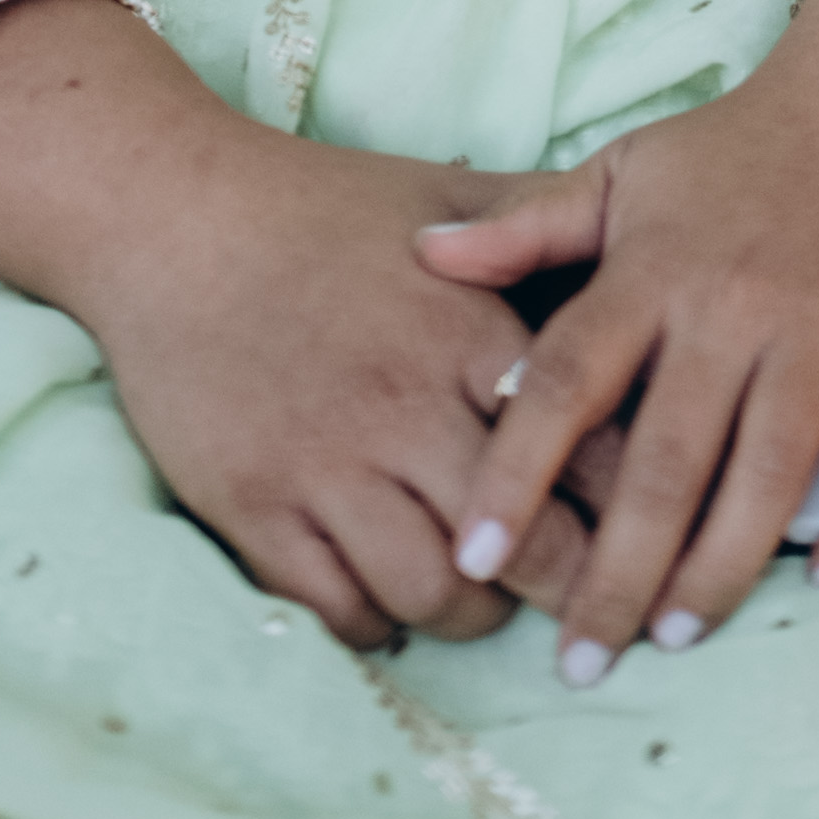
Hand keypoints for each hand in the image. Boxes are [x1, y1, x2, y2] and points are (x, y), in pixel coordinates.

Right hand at [63, 122, 596, 653]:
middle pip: (523, 543)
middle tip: (581, 602)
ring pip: (433, 591)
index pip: (585, 444)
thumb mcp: (441, 197)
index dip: (630, 502)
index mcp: (465, 329)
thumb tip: (629, 235)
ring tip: (480, 598)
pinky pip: (338, 608)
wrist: (171, 216)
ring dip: (471, 614)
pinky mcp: (254, 506)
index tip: (647, 528)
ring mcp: (324, 463)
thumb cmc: (318, 205)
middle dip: (566, 587)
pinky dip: (377, 622)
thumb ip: (535, 221)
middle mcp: (404, 405)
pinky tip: (391, 596)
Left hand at [415, 0, 818, 677]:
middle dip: (616, 571)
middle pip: (661, 459)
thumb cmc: (741, 144)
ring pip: (766, 477)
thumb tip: (424, 258)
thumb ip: (529, 225)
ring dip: (720, 570)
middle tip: (581, 656)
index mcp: (654, 265)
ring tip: (676, 634)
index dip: (513, 471)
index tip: (471, 555)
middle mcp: (733, 303)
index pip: (566, 377)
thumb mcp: (626, 169)